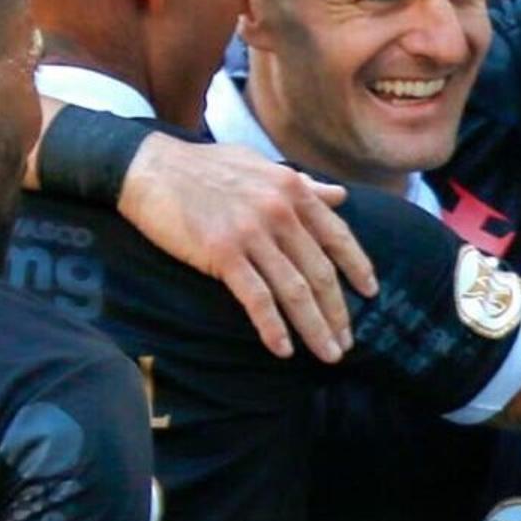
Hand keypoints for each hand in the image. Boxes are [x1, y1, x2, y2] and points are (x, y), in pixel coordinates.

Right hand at [119, 141, 376, 362]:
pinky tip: (283, 350)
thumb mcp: (259, 166)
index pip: (337, 236)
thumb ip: (302, 185)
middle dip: (338, 312)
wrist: (149, 167)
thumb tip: (340, 196)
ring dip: (315, 328)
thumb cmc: (204, 167)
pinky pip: (256, 298)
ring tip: (329, 354)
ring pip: (295, 290)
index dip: (358, 267)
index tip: (371, 293)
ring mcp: (252, 233)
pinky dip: (273, 328)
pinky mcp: (222, 254)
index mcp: (293, 189)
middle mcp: (279, 211)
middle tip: (347, 342)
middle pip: (320, 272)